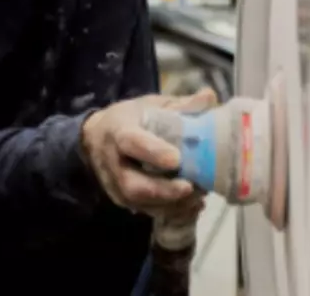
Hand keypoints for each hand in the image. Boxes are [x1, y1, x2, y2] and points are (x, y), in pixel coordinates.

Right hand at [81, 88, 217, 213]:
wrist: (99, 138)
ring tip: (200, 195)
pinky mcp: (124, 202)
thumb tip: (210, 96)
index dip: (153, 152)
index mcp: (119, 131)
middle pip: (134, 184)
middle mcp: (113, 163)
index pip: (131, 142)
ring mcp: (116, 187)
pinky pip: (148, 212)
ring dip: (173, 204)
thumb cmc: (131, 118)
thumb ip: (180, 105)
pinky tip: (194, 205)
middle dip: (164, 190)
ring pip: (142, 203)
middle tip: (191, 187)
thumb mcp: (152, 105)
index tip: (177, 158)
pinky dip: (173, 212)